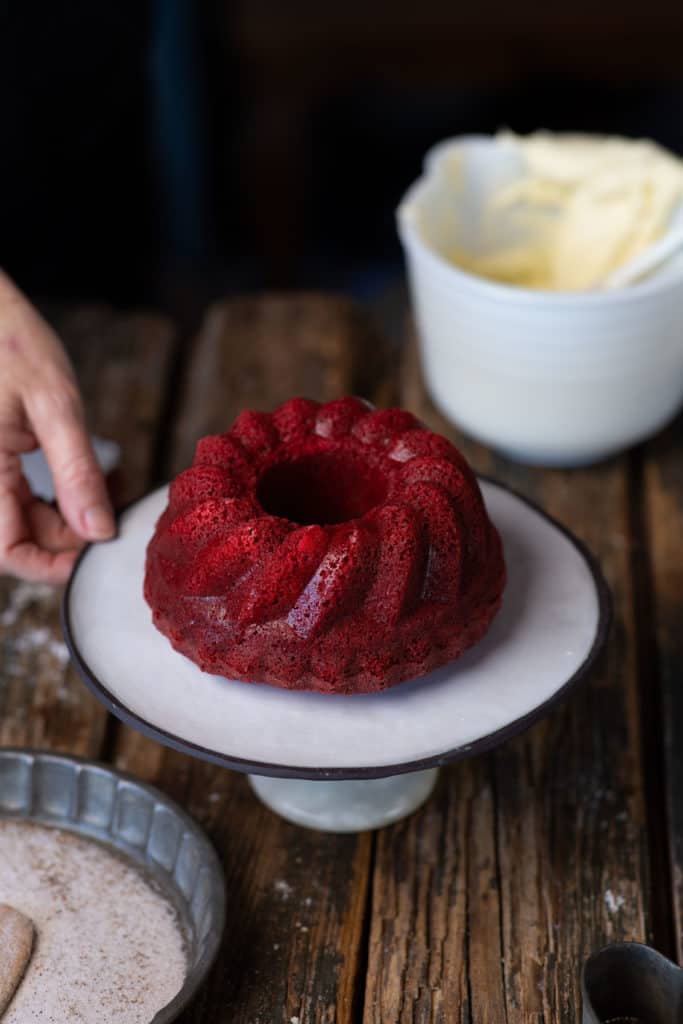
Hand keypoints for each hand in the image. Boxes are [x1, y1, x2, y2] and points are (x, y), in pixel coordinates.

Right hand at [0, 271, 114, 582]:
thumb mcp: (55, 404)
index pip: (8, 552)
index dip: (51, 567)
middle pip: (17, 540)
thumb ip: (76, 473)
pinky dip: (53, 500)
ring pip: (20, 523)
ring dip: (64, 520)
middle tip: (114, 513)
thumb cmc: (10, 341)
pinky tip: (84, 481)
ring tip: (105, 491)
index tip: (97, 556)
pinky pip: (17, 500)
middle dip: (69, 538)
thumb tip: (98, 532)